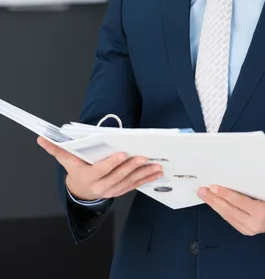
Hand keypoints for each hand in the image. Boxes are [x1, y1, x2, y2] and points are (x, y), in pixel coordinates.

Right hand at [37, 136, 162, 200]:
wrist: (80, 191)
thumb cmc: (75, 169)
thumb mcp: (65, 159)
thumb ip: (56, 148)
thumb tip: (41, 138)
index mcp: (87, 177)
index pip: (100, 171)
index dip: (111, 164)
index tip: (122, 154)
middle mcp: (100, 187)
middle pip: (117, 177)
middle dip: (131, 167)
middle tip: (143, 157)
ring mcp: (112, 191)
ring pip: (129, 182)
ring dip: (143, 174)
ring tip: (156, 166)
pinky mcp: (121, 191)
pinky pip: (135, 185)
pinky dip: (146, 179)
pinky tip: (157, 173)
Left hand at [197, 185, 264, 235]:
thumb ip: (255, 185)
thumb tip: (236, 175)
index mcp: (261, 212)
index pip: (239, 201)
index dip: (225, 194)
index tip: (213, 186)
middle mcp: (254, 224)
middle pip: (229, 210)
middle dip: (214, 200)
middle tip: (202, 190)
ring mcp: (249, 229)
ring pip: (227, 216)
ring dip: (214, 205)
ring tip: (204, 195)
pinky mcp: (246, 231)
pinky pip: (230, 220)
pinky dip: (221, 210)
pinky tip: (214, 203)